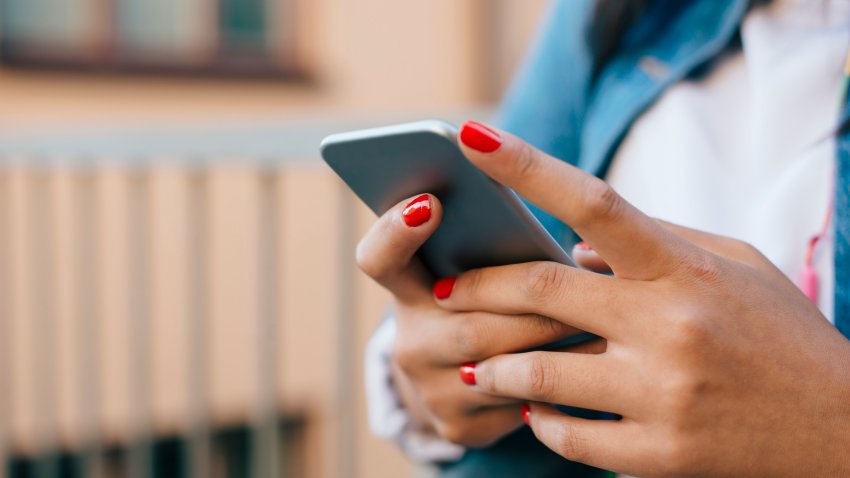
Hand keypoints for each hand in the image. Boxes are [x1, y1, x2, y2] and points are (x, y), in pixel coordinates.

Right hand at [356, 193, 593, 446]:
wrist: (461, 379)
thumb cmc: (487, 302)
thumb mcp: (476, 272)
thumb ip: (491, 244)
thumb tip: (541, 208)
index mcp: (408, 289)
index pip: (379, 259)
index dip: (395, 232)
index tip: (432, 203)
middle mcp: (411, 342)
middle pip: (468, 323)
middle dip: (528, 309)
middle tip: (575, 286)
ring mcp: (431, 389)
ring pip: (499, 367)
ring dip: (553, 344)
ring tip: (600, 322)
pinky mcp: (460, 424)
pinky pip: (517, 403)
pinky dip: (560, 383)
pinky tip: (595, 370)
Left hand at [435, 121, 849, 475]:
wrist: (841, 426)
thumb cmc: (780, 332)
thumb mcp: (735, 264)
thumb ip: (657, 241)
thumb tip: (575, 241)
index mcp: (683, 268)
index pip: (592, 201)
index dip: (525, 166)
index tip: (472, 140)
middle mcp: (669, 325)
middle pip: (541, 289)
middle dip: (476, 287)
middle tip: (443, 291)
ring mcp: (663, 394)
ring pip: (538, 373)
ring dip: (492, 367)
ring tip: (473, 364)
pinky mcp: (661, 454)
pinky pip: (568, 437)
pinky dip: (539, 423)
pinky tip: (532, 412)